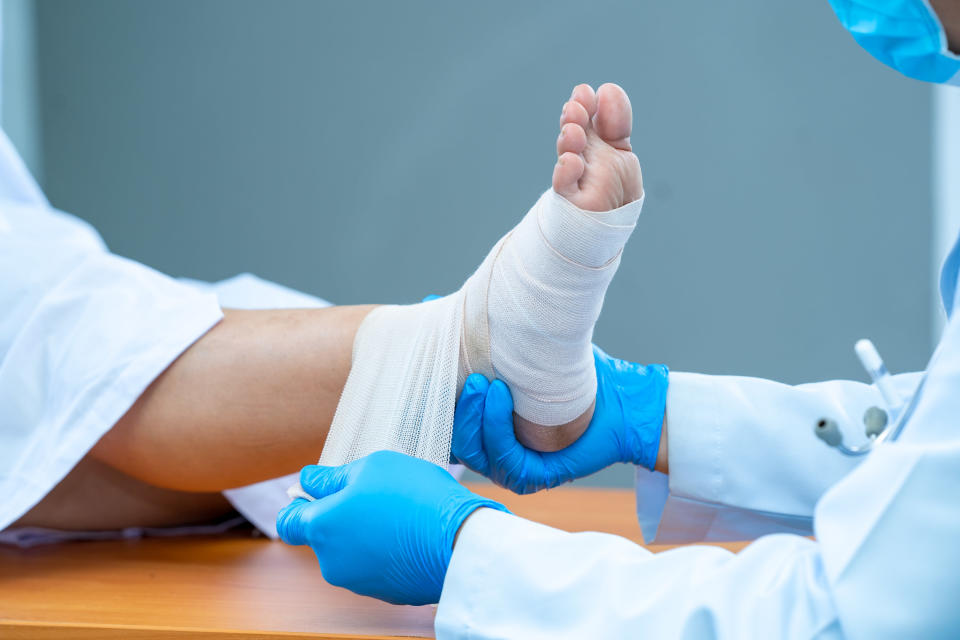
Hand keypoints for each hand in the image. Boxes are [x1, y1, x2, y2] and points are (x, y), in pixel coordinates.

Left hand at [276, 451, 507, 604]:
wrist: (459, 542)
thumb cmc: (415, 496)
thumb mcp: (372, 467)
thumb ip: (333, 477)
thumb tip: (308, 481)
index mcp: (322, 528)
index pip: (288, 522)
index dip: (300, 504)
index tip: (320, 492)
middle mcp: (332, 561)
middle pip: (323, 536)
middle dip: (341, 516)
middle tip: (374, 495)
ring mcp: (359, 581)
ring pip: (351, 551)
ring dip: (366, 533)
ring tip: (399, 513)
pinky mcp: (385, 593)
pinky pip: (376, 566)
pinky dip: (385, 551)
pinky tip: (410, 534)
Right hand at [452, 345, 667, 493]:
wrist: (620, 398)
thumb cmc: (572, 370)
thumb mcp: (521, 345)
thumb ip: (481, 331)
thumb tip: (433, 300)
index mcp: (482, 426)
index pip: (444, 416)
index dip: (434, 390)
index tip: (434, 356)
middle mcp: (491, 450)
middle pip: (454, 435)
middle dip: (456, 404)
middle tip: (468, 371)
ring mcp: (510, 467)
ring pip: (474, 449)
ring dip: (475, 415)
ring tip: (485, 382)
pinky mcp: (532, 478)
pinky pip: (505, 458)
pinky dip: (499, 427)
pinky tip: (503, 396)